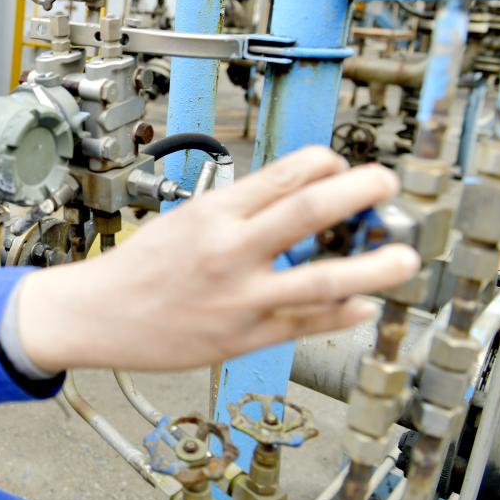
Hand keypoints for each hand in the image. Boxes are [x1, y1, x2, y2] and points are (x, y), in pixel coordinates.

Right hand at [15, 146, 420, 372]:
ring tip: (402, 258)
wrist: (97, 314)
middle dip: (363, 191)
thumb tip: (297, 197)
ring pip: (324, 278)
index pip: (286, 173)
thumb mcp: (184, 219)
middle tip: (386, 185)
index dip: (328, 163)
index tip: (341, 165)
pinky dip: (343, 314)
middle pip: (314, 210)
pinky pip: (306, 324)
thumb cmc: (137, 267)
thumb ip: (239, 211)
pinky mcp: (244, 336)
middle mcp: (229, 250)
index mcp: (212, 213)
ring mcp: (240, 297)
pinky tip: (362, 305)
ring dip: (375, 266)